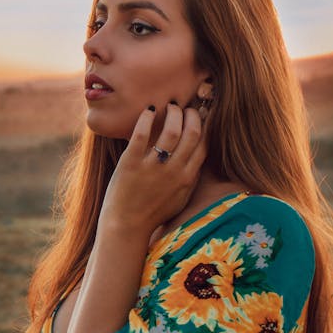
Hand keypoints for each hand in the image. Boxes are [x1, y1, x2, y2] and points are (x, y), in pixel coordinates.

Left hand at [99, 102, 206, 235]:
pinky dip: (147, 118)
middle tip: (186, 108)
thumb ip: (190, 178)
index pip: (204, 143)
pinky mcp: (131, 162)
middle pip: (192, 132)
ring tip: (169, 107)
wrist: (127, 225)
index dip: (205, 124)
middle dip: (192, 114)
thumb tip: (198, 157)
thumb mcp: (180, 198)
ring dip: (173, 112)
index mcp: (187, 178)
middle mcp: (174, 171)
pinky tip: (149, 111)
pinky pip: (142, 133)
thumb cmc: (153, 213)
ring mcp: (153, 166)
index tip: (201, 114)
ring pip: (171, 129)